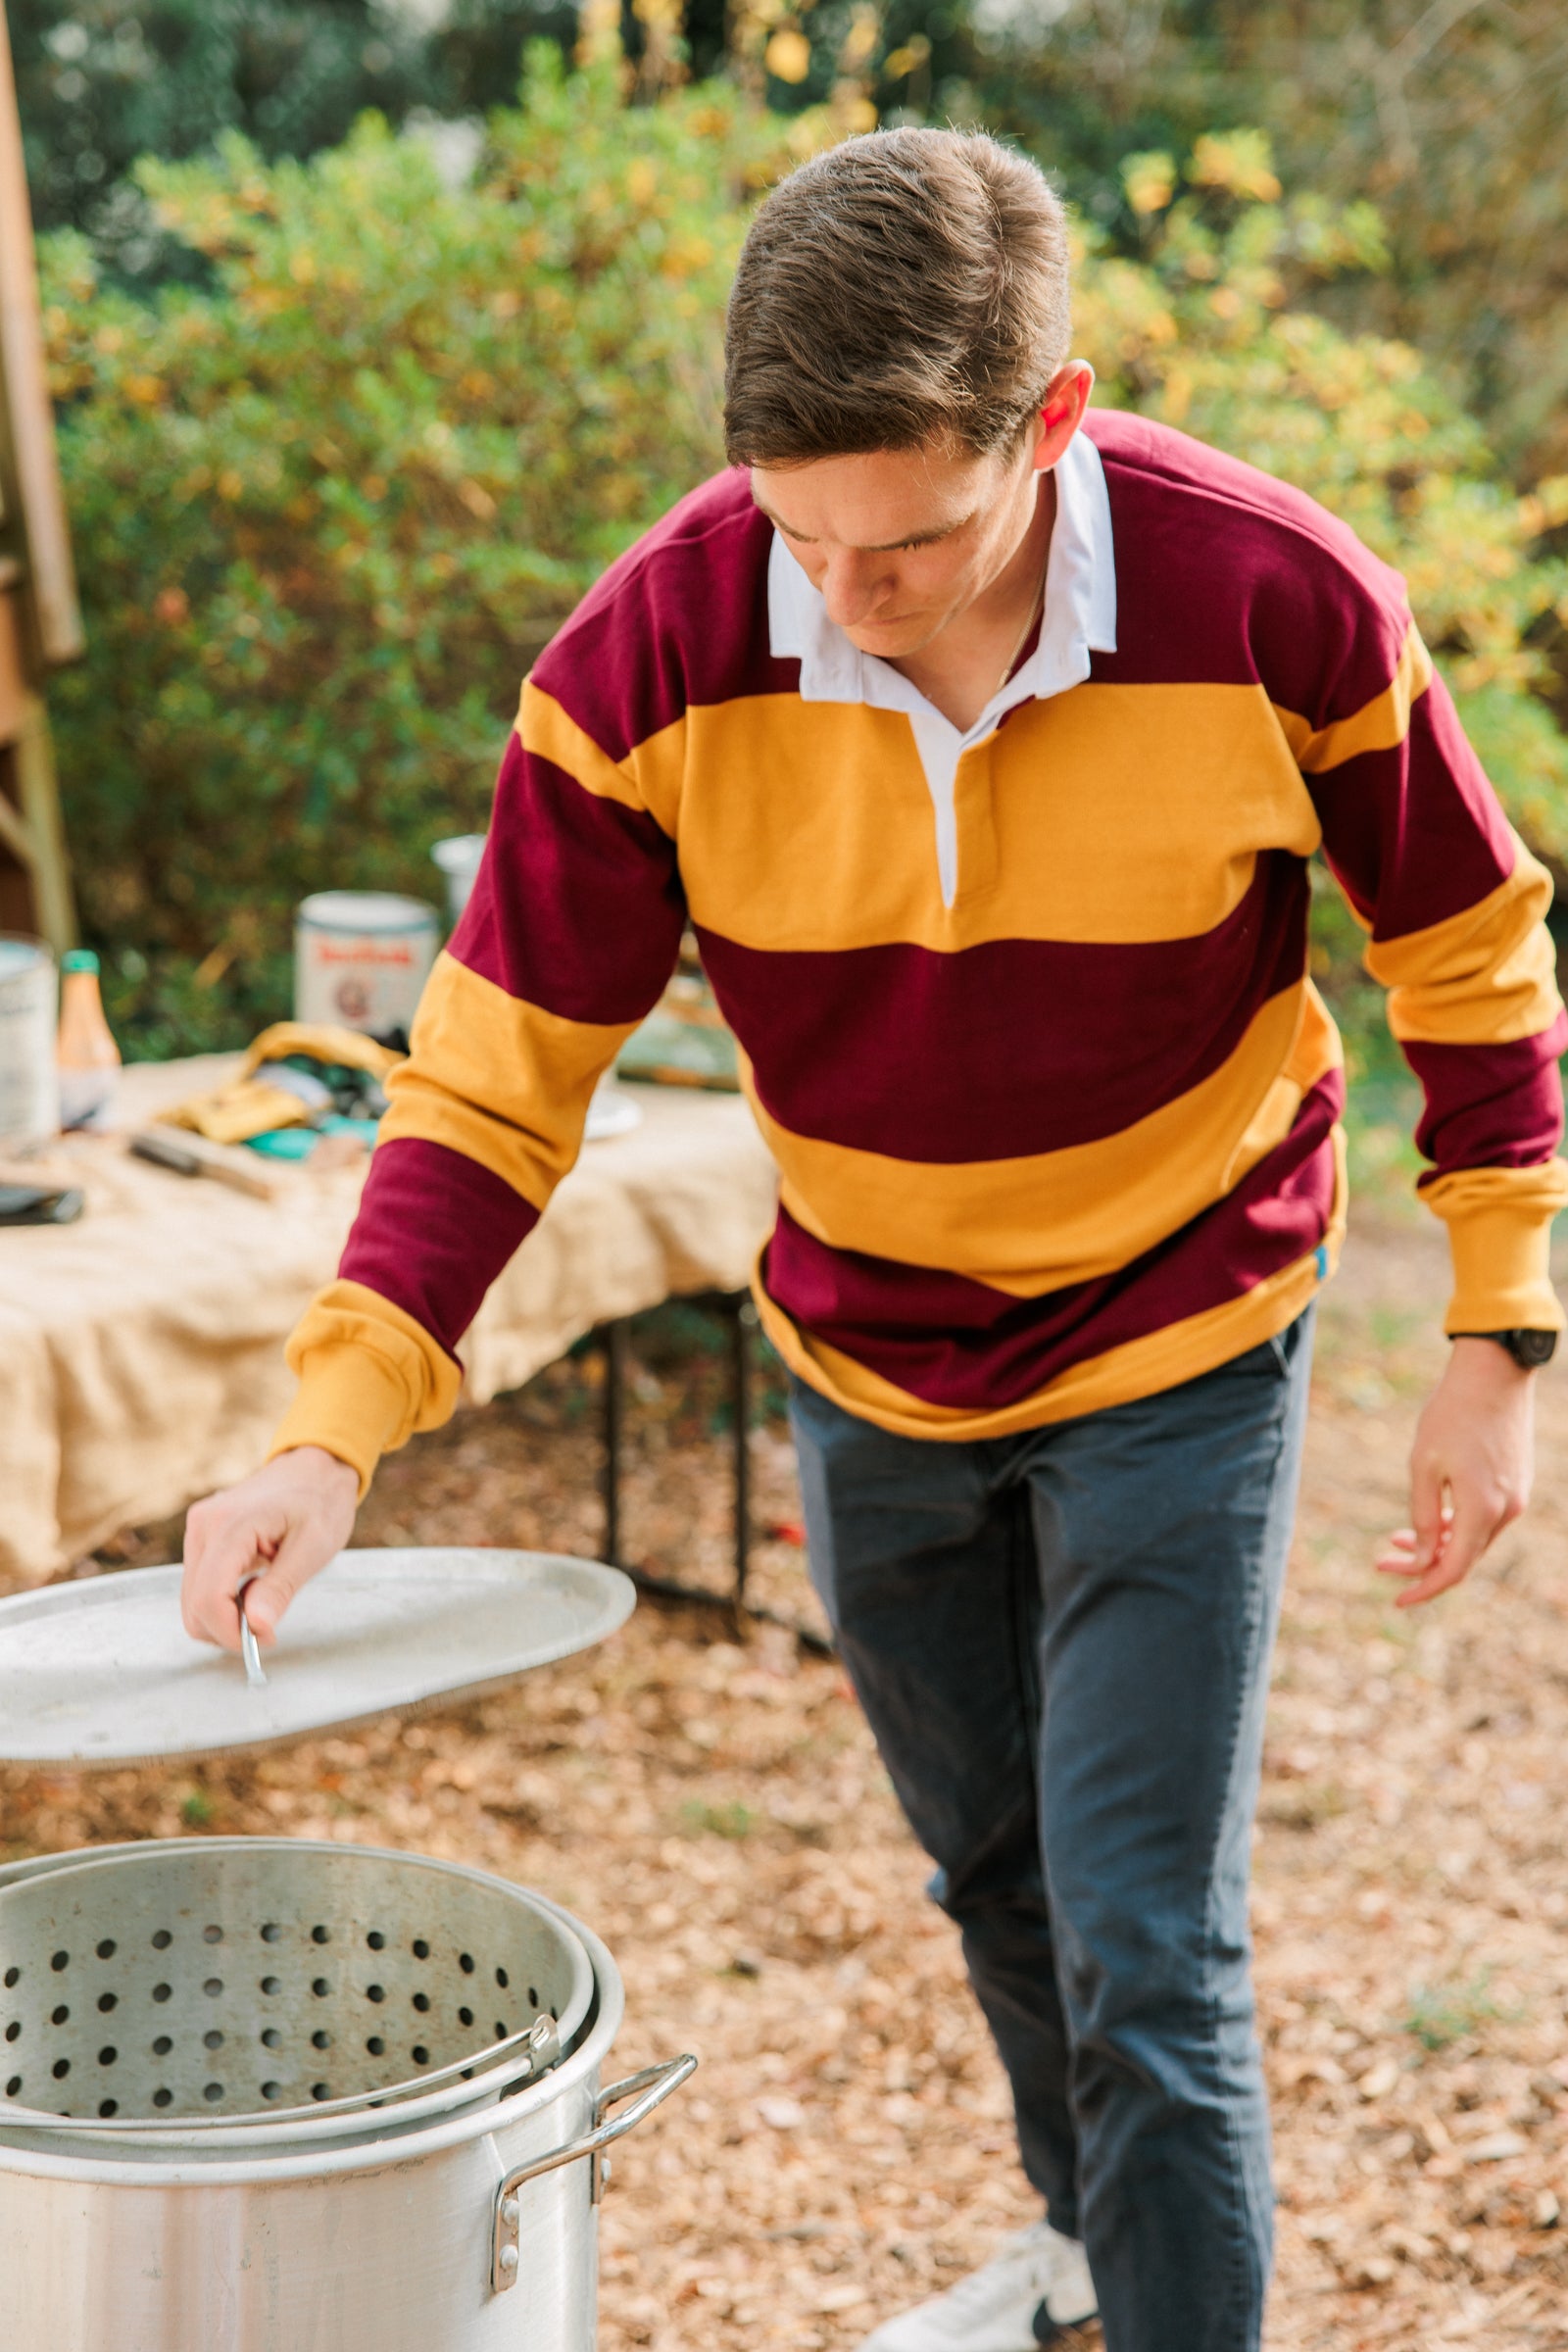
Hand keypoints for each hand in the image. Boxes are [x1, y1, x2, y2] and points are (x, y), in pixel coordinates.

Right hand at [182, 1447, 359, 1652]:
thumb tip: (256, 1626)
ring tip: (265, 1600)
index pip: (209, 1599)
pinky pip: (200, 1584)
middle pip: (194, 1606)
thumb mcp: (313, 1547)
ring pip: (193, 1600)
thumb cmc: (320, 1501)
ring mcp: (198, 1530)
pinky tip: (253, 1588)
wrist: (314, 1466)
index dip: (232, 1633)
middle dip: (228, 1629)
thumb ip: (281, 1587)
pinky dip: (222, 1600)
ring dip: (225, 1616)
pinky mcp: (201, 1536)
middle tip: (269, 1627)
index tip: (265, 1640)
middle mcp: (204, 1527)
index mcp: (230, 1526)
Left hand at [1377, 1338, 1534, 1607]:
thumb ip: (1424, 1514)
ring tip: (1396, 1537)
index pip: (1453, 1570)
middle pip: (1462, 1558)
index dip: (1423, 1588)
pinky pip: (1484, 1520)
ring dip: (1438, 1544)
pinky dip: (1456, 1525)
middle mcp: (1506, 1511)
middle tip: (1382, 1560)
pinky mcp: (1516, 1485)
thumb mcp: (1424, 1465)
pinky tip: (1431, 1517)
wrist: (1493, 1374)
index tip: (1396, 1599)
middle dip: (1422, 1566)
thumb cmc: (1451, 1414)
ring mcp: (1516, 1498)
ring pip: (1473, 1539)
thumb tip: (1423, 1556)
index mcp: (1482, 1509)